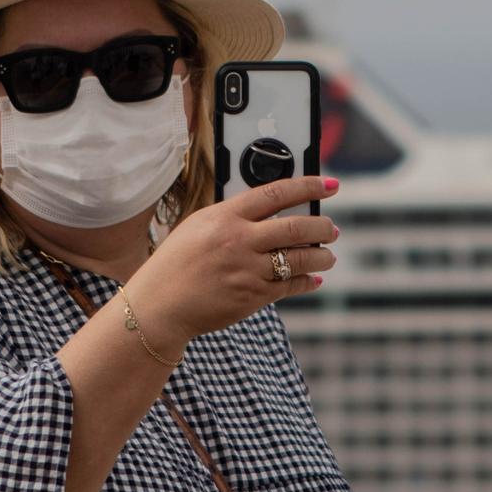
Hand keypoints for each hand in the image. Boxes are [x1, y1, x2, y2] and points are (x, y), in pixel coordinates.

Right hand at [124, 175, 339, 346]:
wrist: (160, 305)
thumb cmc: (176, 263)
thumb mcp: (198, 226)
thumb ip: (233, 215)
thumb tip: (272, 208)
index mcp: (225, 216)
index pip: (276, 193)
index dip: (308, 186)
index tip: (329, 186)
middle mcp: (239, 240)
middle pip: (296, 227)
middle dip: (322, 226)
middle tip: (332, 228)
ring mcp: (248, 270)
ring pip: (300, 258)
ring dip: (322, 256)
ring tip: (328, 256)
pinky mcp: (253, 296)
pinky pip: (290, 285)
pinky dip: (306, 281)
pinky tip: (313, 279)